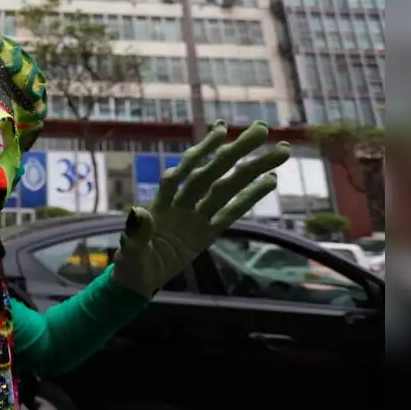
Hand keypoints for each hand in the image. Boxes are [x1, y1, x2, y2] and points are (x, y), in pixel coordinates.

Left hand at [111, 120, 289, 297]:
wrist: (137, 280)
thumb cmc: (131, 262)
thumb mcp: (130, 251)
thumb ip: (136, 233)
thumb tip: (138, 211)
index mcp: (161, 204)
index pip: (184, 173)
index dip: (201, 152)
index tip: (222, 131)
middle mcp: (181, 205)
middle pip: (212, 175)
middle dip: (235, 152)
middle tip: (261, 129)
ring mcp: (196, 218)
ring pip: (227, 190)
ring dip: (251, 170)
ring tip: (280, 150)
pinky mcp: (206, 235)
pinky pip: (231, 214)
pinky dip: (250, 197)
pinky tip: (271, 180)